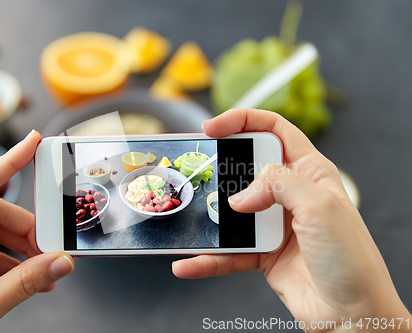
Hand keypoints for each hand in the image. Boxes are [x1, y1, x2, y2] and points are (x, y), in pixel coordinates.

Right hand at [172, 109, 410, 329]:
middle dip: (220, 168)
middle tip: (197, 171)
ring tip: (189, 219)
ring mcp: (273, 223)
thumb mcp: (319, 206)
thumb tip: (240, 197)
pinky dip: (208, 258)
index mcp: (309, 172)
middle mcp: (289, 194)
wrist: (352, 314)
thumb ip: (278, 184)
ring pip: (231, 211)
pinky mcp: (262, 252)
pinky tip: (190, 262)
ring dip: (209, 217)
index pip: (273, 130)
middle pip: (245, 167)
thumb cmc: (351, 258)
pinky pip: (228, 250)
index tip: (212, 127)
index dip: (242, 121)